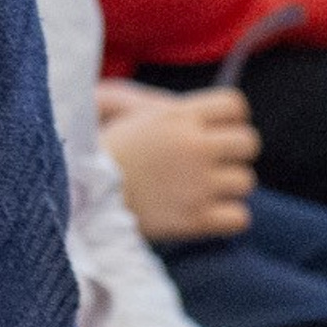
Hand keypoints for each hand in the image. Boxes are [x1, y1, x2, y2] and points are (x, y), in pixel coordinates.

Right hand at [99, 89, 258, 240]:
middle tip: (209, 162)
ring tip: (198, 189)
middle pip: (249, 142)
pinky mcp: (195, 220)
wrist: (77, 196)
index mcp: (177, 116)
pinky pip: (240, 217)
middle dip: (233, 152)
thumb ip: (162, 105)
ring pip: (245, 181)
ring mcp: (197, 185)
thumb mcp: (123, 112)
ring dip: (227, 187)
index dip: (228, 118)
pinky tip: (203, 212)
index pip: (235, 105)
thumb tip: (196, 114)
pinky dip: (226, 218)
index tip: (211, 130)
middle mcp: (193, 147)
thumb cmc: (98, 152)